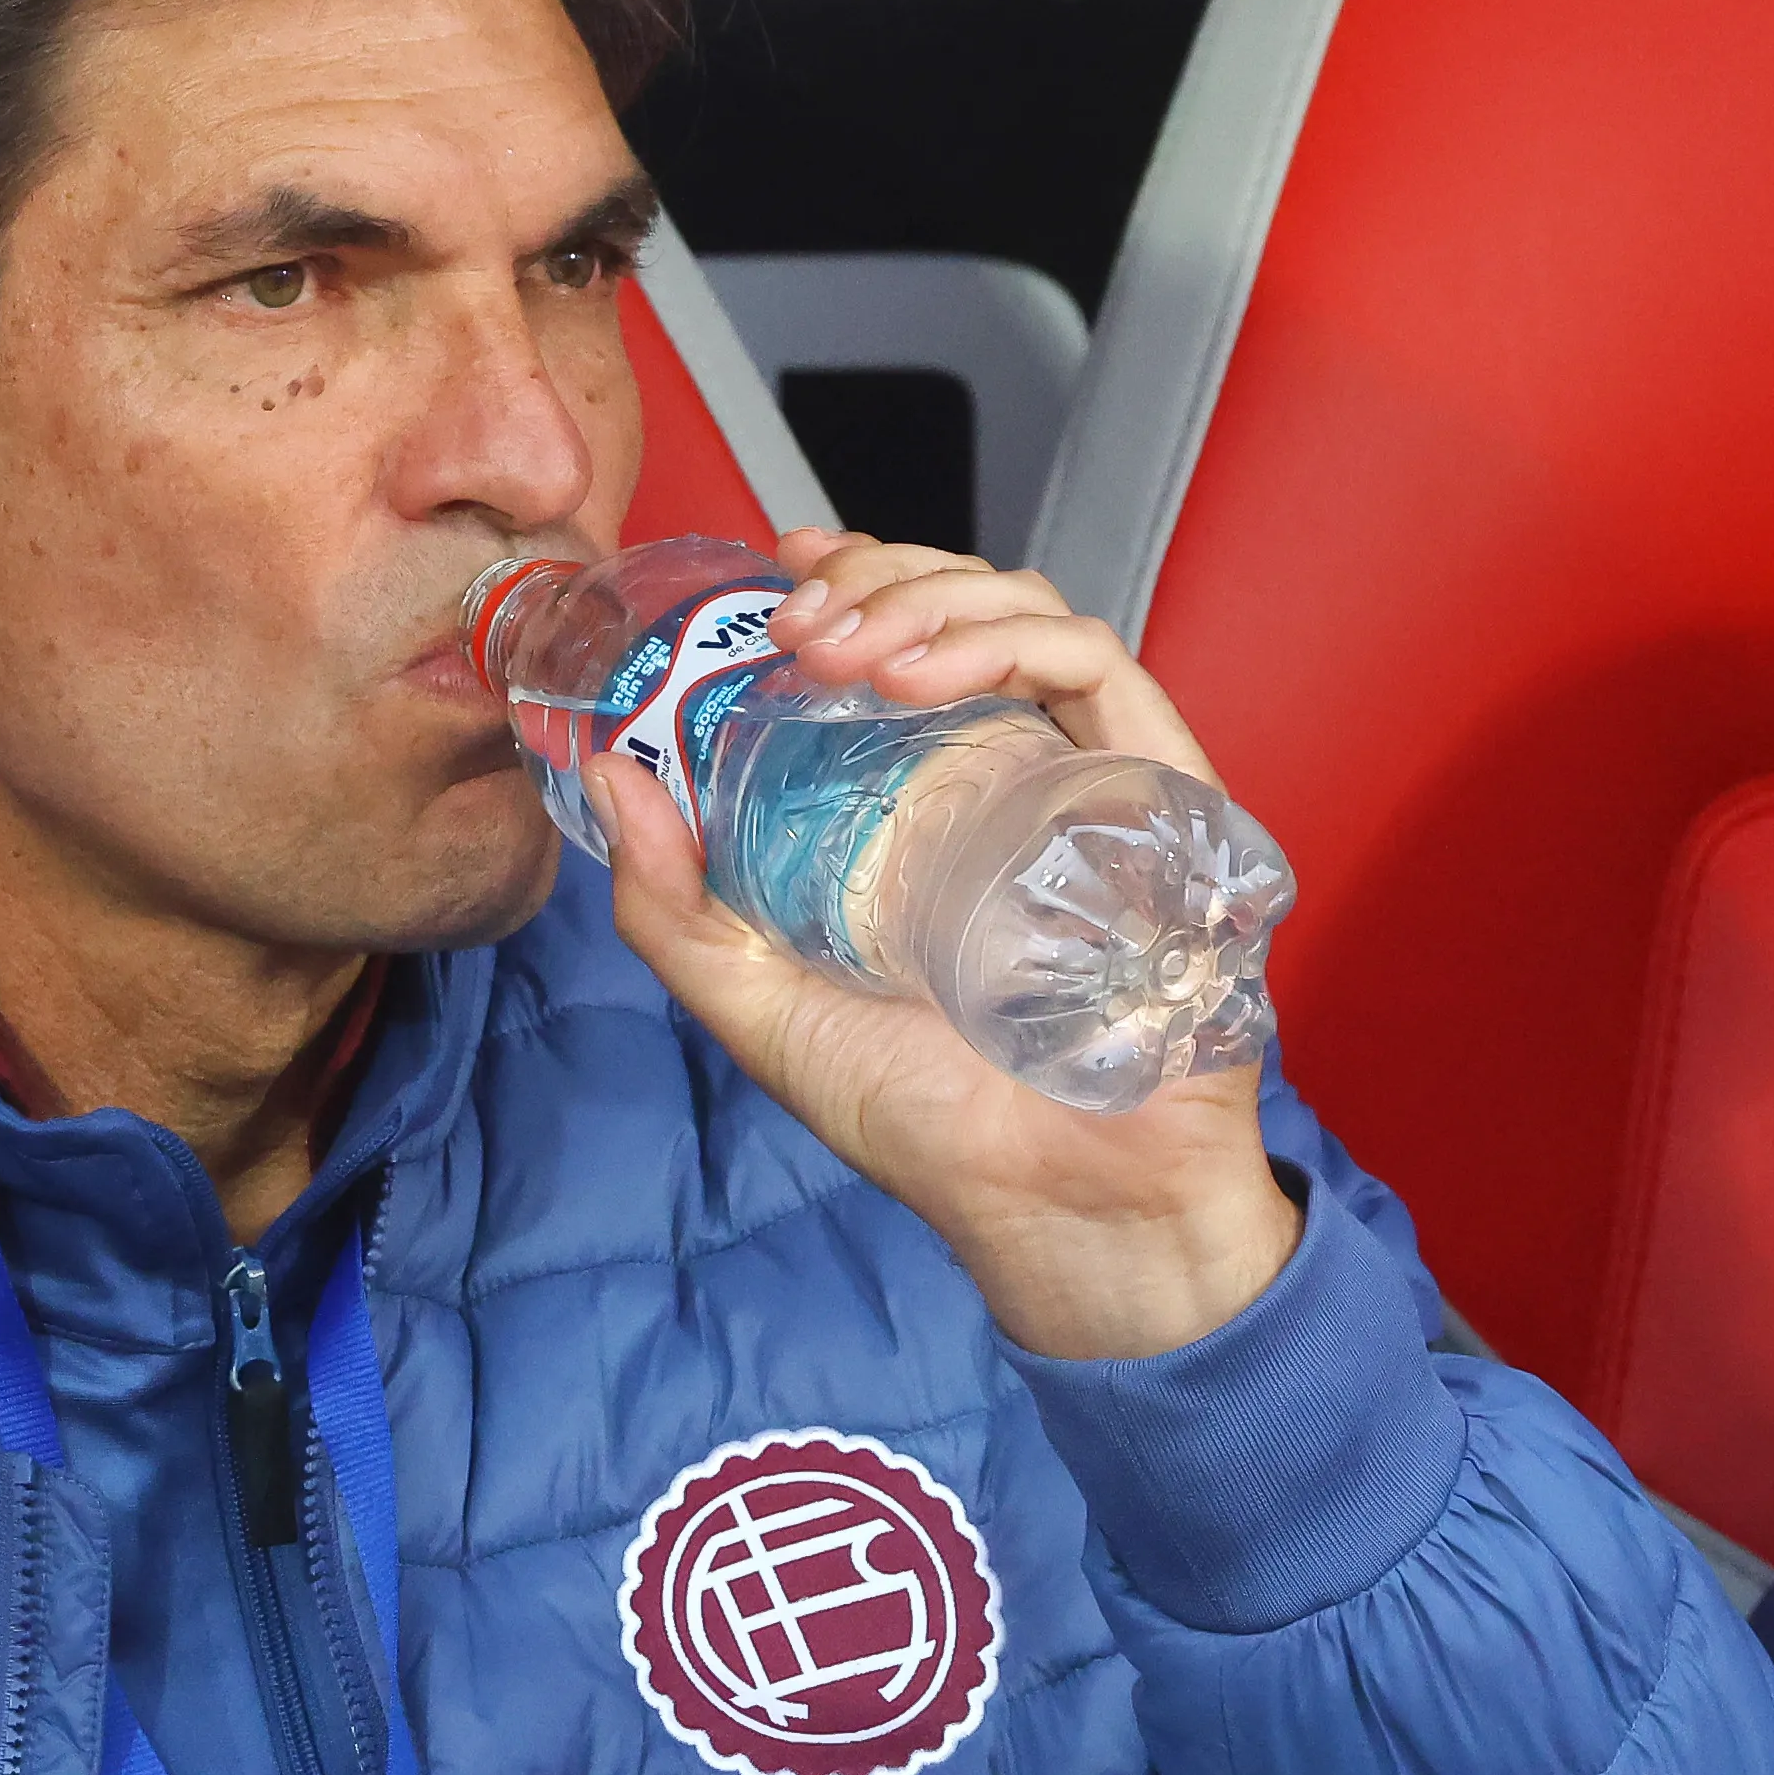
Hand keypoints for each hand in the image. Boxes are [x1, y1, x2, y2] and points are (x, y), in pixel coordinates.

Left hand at [587, 528, 1298, 1361]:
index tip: (777, 569)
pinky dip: (1004, 640)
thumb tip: (608, 779)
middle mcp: (1018, 770)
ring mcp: (1094, 778)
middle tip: (794, 618)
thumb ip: (675, 910)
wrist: (1054, 1205)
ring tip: (847, 645)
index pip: (907, 636)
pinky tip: (917, 676)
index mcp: (937, 797)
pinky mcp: (1165, 798)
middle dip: (875, 575)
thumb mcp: (762, 1004)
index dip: (851, 575)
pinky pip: (1099, 667)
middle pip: (965, 602)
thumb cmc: (927, 1118)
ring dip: (926, 596)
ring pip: (1031, 610)